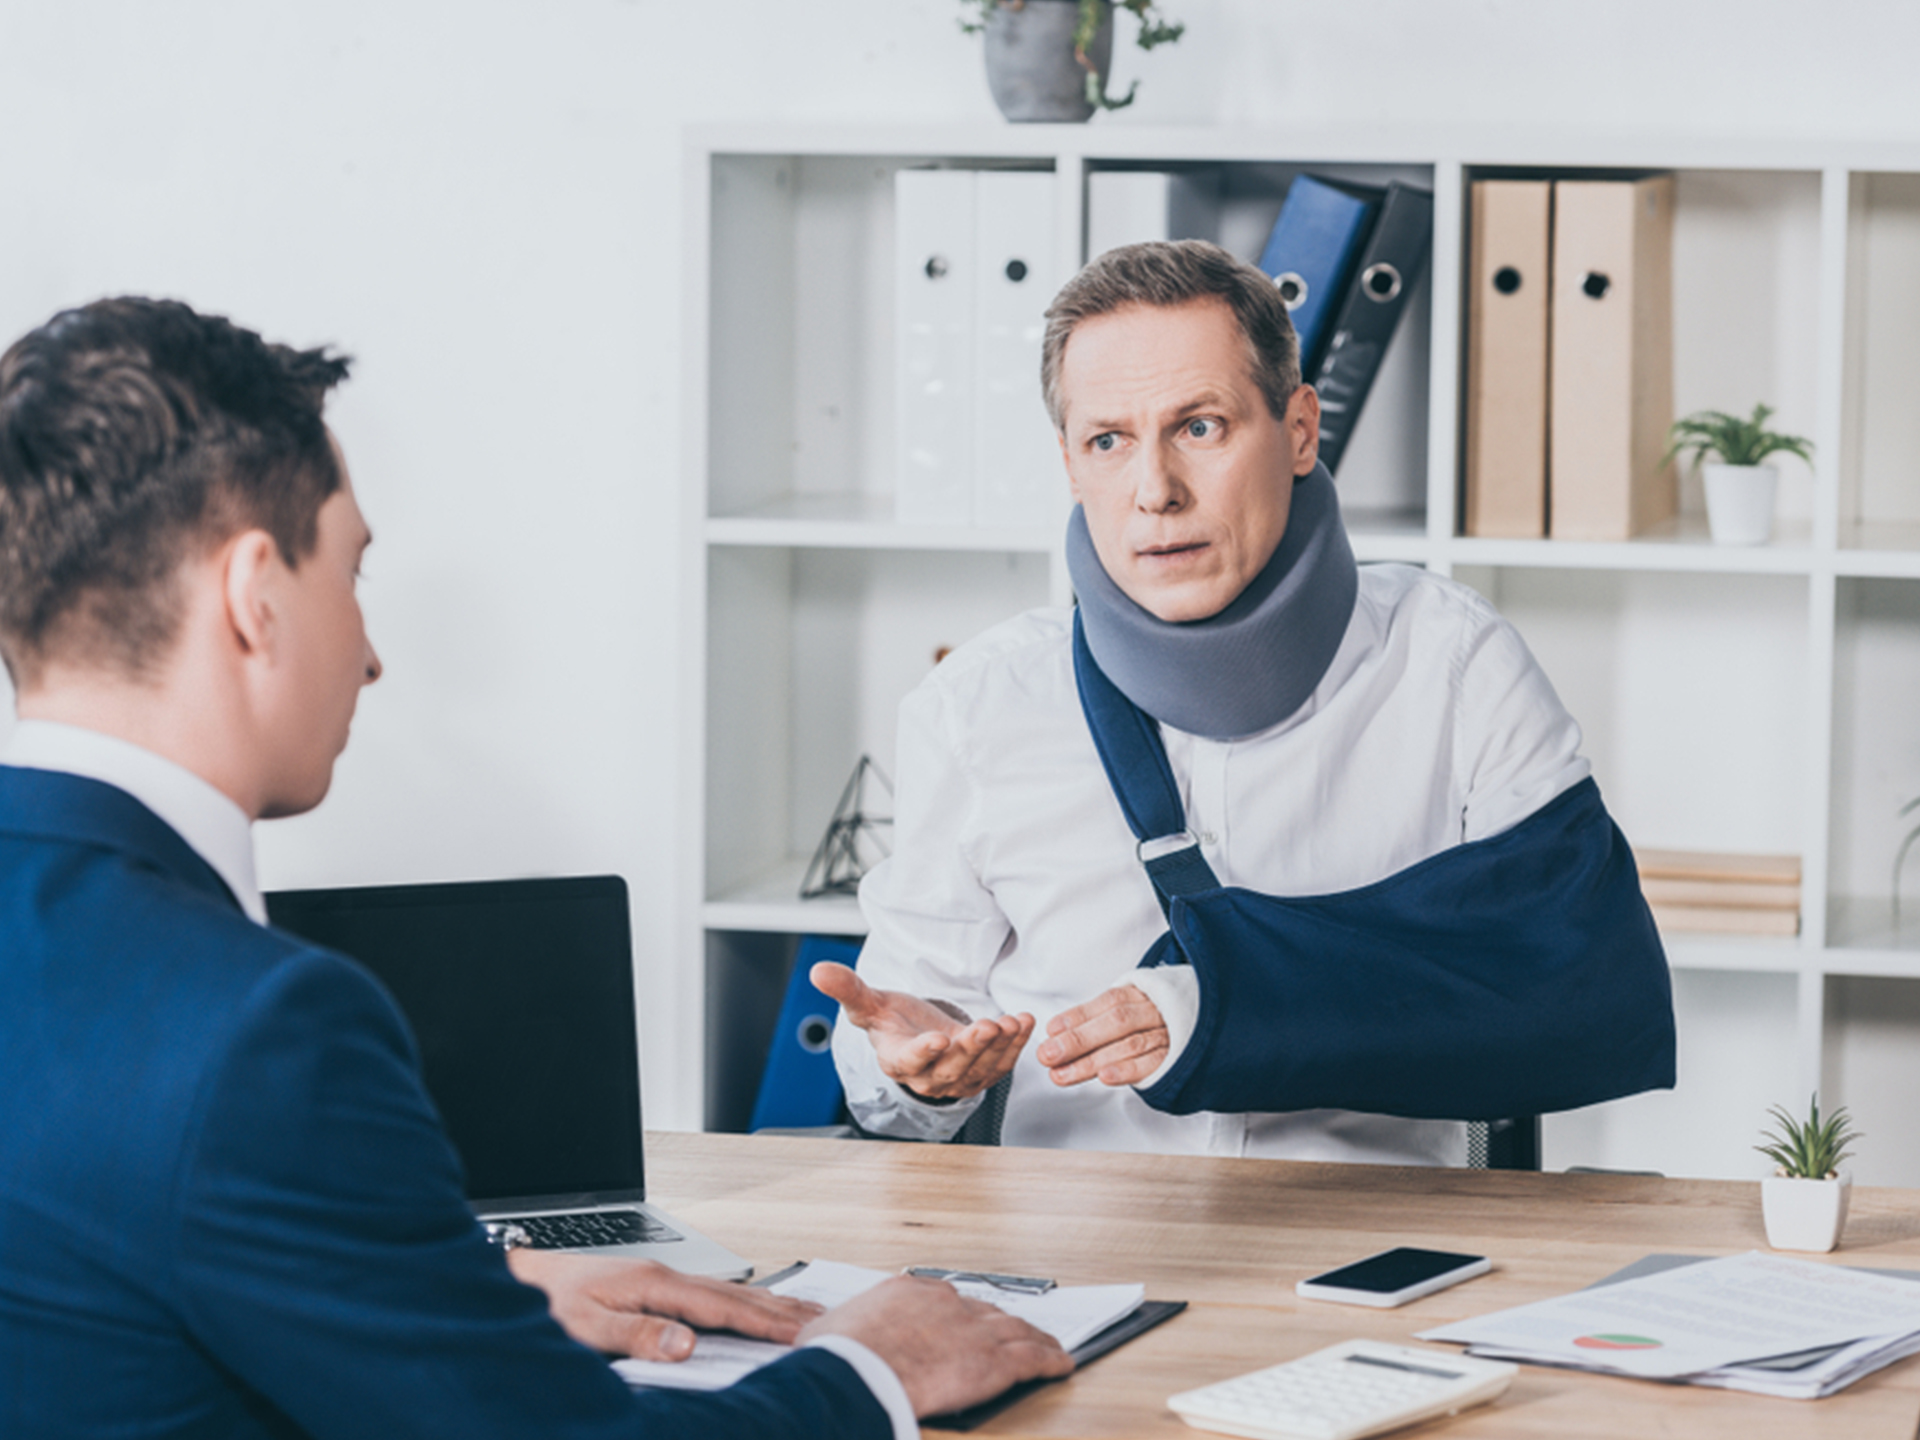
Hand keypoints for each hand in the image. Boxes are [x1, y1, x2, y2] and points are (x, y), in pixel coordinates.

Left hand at [506, 1250, 821, 1359]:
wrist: (526, 1279)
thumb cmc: (551, 1305)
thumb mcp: (587, 1328)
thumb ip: (636, 1336)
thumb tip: (686, 1344)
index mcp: (655, 1284)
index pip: (721, 1308)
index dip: (763, 1322)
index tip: (800, 1333)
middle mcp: (665, 1276)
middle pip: (736, 1295)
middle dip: (782, 1310)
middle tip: (824, 1321)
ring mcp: (663, 1278)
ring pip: (728, 1292)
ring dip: (769, 1303)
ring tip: (804, 1313)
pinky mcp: (657, 1285)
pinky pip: (713, 1294)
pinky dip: (745, 1301)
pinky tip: (754, 1308)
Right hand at [798, 1275, 1072, 1415]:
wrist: (858, 1372)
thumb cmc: (838, 1355)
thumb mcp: (829, 1329)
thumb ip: (839, 1325)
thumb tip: (824, 1332)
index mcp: (910, 1292)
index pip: (946, 1300)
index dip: (962, 1314)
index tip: (967, 1321)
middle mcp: (948, 1305)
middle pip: (986, 1312)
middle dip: (1002, 1323)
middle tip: (1015, 1330)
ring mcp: (973, 1331)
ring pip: (1016, 1330)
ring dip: (1035, 1337)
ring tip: (1048, 1344)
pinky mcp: (993, 1362)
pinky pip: (1032, 1359)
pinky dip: (1050, 1360)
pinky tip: (1062, 1363)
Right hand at [811, 961, 1033, 1101]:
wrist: (919, 1037)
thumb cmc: (894, 1022)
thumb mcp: (869, 1003)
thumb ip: (847, 989)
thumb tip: (818, 971)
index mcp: (898, 1061)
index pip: (909, 1060)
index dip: (923, 1052)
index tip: (937, 1040)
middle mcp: (929, 1076)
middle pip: (952, 1066)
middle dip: (972, 1047)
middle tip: (988, 1026)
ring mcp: (958, 1078)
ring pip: (981, 1067)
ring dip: (1000, 1046)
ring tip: (1012, 1022)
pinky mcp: (982, 1074)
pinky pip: (1002, 1063)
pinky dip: (1016, 1045)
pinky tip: (1025, 1022)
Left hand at [1036, 985, 1168, 1087]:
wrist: (1203, 1025)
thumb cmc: (1153, 1022)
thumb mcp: (1127, 1010)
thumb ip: (1093, 1019)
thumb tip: (1055, 1031)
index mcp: (1140, 995)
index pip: (1107, 1003)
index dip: (1078, 1017)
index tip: (1051, 1032)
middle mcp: (1154, 1012)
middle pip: (1115, 1023)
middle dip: (1078, 1040)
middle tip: (1048, 1055)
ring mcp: (1167, 1035)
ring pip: (1129, 1045)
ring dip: (1092, 1061)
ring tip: (1063, 1074)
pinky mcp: (1177, 1060)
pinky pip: (1152, 1064)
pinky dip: (1128, 1070)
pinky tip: (1105, 1077)